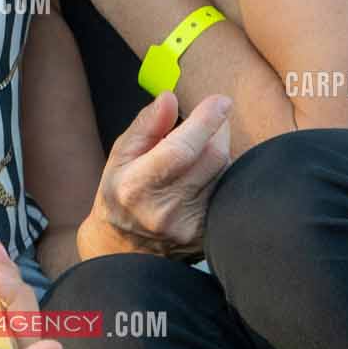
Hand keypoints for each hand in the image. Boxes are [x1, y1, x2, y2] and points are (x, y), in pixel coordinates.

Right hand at [80, 91, 233, 263]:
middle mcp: (165, 211)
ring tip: (197, 153)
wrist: (122, 250)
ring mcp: (189, 229)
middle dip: (218, 130)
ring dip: (218, 153)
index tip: (220, 101)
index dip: (205, 121)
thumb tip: (170, 98)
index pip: (181, 149)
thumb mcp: (120, 155)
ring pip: (225, 174)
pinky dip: (221, 176)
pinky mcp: (206, 238)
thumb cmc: (120, 193)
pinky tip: (203, 177)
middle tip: (208, 119)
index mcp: (137, 186)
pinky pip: (226, 193)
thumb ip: (146, 125)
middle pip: (213, 158)